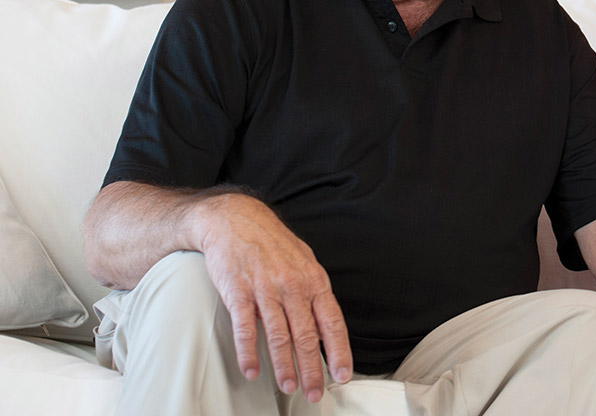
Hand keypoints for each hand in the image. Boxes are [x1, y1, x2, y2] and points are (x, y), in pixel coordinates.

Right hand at [195, 193, 352, 402]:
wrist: (235, 220)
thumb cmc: (273, 245)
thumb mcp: (304, 263)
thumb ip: (314, 293)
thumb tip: (326, 324)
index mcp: (314, 281)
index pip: (332, 322)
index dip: (338, 351)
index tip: (342, 375)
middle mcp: (293, 287)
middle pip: (307, 335)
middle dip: (312, 368)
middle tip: (314, 393)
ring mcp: (266, 289)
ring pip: (279, 336)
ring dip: (284, 366)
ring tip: (289, 386)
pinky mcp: (238, 292)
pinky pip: (246, 328)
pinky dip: (249, 352)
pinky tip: (252, 370)